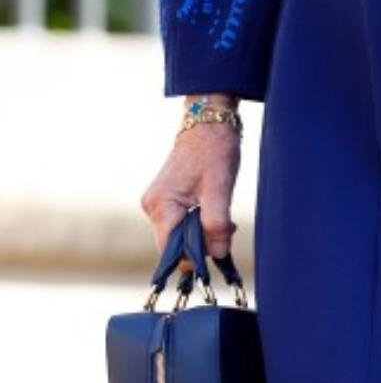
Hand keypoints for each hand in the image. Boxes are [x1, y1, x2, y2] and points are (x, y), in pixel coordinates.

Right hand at [140, 121, 241, 262]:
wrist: (209, 125)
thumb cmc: (214, 152)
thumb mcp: (220, 189)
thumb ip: (217, 224)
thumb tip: (218, 254)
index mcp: (160, 205)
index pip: (170, 250)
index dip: (193, 256)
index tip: (216, 252)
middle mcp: (152, 207)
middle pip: (175, 244)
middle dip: (202, 242)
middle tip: (226, 228)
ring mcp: (158, 204)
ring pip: (180, 235)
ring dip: (203, 232)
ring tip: (221, 214)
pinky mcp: (167, 201)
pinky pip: (182, 223)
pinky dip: (199, 223)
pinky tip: (213, 210)